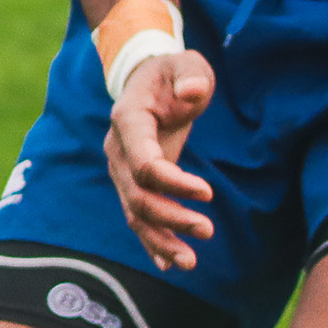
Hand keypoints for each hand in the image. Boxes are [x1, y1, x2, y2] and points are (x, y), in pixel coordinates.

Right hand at [106, 49, 219, 268]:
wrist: (149, 80)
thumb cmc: (173, 73)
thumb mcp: (187, 63)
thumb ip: (190, 75)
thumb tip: (192, 93)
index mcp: (129, 121)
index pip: (144, 164)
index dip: (174, 183)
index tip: (208, 193)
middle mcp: (118, 150)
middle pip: (138, 197)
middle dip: (172, 218)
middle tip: (209, 230)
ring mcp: (122, 170)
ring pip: (135, 214)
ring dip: (161, 240)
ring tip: (190, 262)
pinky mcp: (133, 183)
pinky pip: (137, 218)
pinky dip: (152, 242)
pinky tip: (170, 264)